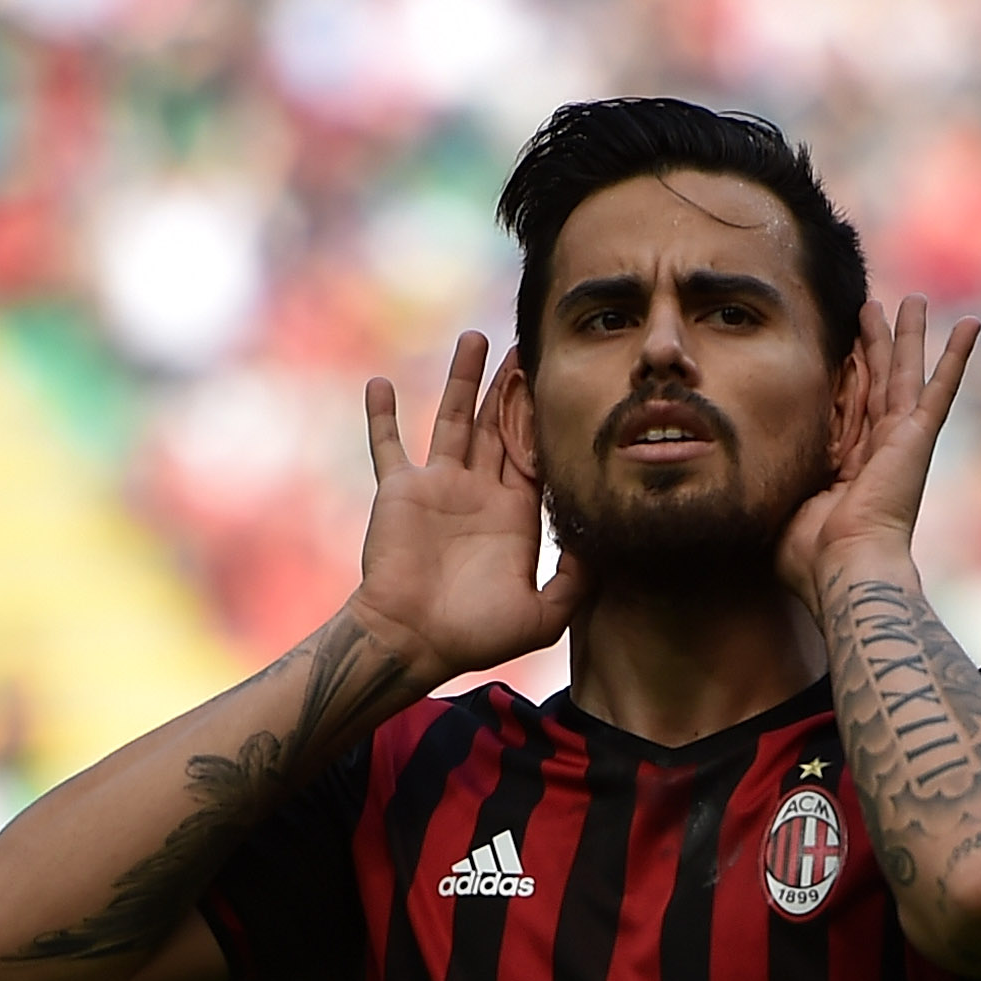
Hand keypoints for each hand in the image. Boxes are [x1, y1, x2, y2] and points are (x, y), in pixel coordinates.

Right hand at [353, 332, 588, 683]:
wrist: (412, 642)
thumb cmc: (475, 636)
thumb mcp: (543, 616)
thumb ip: (577, 582)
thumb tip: (601, 544)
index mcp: (516, 516)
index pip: (538, 455)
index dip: (549, 422)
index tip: (565, 383)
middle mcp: (480, 493)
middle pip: (501, 426)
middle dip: (514, 388)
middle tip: (529, 347)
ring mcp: (438, 487)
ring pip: (454, 419)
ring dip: (464, 379)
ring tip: (476, 338)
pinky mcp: (399, 490)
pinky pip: (387, 445)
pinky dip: (381, 415)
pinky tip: (379, 382)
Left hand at [780, 296, 979, 615]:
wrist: (846, 571)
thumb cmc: (811, 560)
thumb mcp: (780, 511)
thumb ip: (774, 488)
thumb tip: (740, 480)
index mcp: (849, 469)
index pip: (845, 410)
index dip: (843, 376)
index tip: (839, 348)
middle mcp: (878, 450)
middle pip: (877, 383)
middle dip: (876, 345)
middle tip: (874, 308)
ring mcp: (901, 441)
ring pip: (904, 374)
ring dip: (910, 337)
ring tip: (917, 302)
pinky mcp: (918, 437)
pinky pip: (940, 388)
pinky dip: (958, 357)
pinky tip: (973, 326)